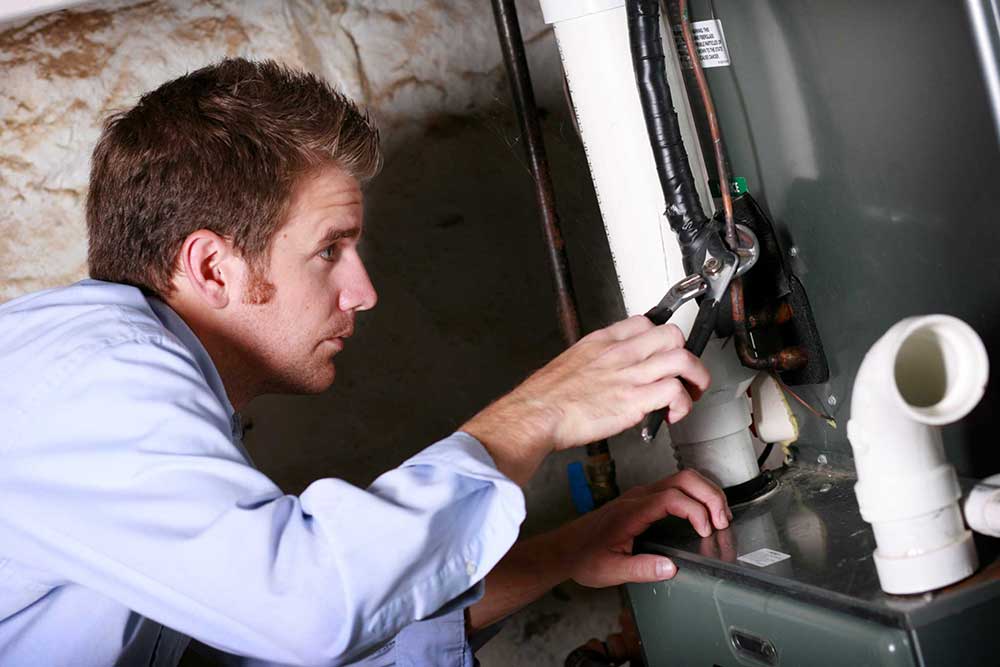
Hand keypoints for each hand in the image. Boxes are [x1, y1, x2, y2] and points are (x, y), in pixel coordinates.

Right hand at [461, 317, 709, 483]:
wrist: (536, 415)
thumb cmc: (546, 397)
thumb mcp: (570, 363)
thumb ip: (594, 362)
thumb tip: (607, 373)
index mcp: (603, 341)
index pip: (645, 322)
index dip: (661, 338)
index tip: (665, 353)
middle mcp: (620, 353)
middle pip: (671, 335)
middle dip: (686, 354)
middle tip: (685, 375)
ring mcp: (629, 375)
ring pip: (682, 359)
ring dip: (695, 378)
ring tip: (690, 394)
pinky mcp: (634, 401)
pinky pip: (675, 392)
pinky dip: (682, 404)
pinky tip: (672, 414)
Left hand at [559, 469, 729, 588]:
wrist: (565, 549)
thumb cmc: (584, 557)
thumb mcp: (611, 570)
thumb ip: (641, 569)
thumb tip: (670, 567)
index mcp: (631, 511)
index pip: (672, 498)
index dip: (696, 511)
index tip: (706, 532)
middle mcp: (638, 498)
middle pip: (683, 479)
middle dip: (709, 495)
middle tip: (723, 520)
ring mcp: (641, 496)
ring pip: (681, 479)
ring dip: (705, 494)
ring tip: (719, 518)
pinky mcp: (642, 500)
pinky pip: (675, 488)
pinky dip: (696, 496)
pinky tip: (702, 514)